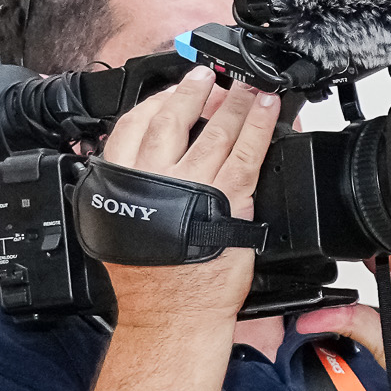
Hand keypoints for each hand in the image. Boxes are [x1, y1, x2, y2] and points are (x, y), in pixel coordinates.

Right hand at [93, 67, 278, 330]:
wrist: (172, 314)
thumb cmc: (150, 282)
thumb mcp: (121, 226)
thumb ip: (132, 189)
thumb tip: (148, 164)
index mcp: (121, 181)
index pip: (132, 126)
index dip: (155, 101)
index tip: (170, 89)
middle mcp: (154, 177)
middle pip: (172, 119)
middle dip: (192, 92)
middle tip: (206, 76)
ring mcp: (194, 184)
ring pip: (214, 130)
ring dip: (233, 102)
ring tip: (245, 85)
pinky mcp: (230, 197)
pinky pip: (248, 151)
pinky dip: (260, 125)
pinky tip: (269, 107)